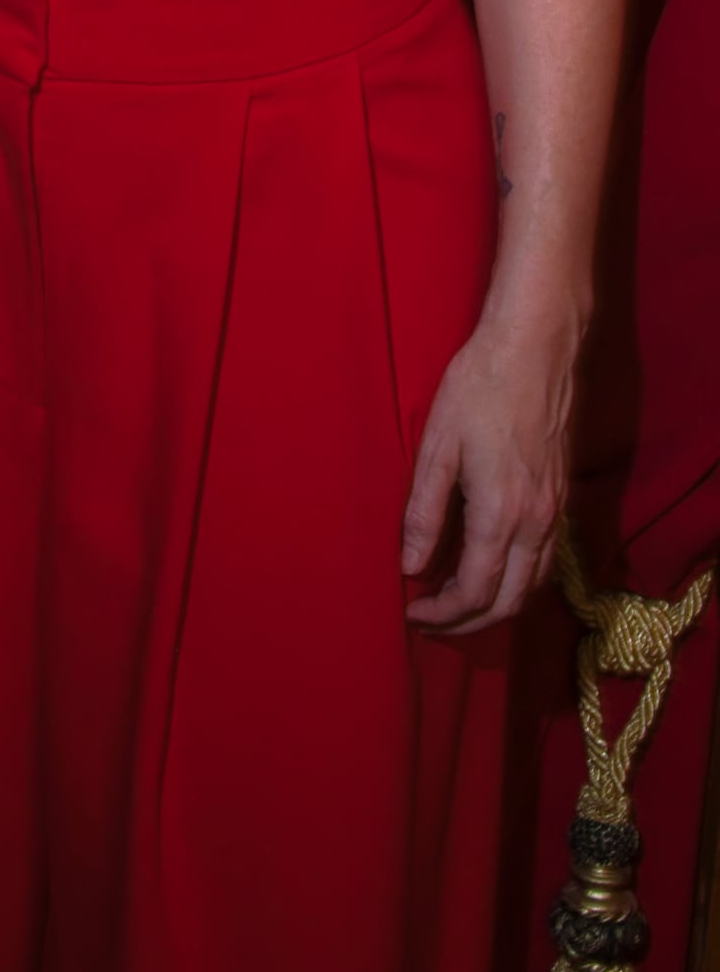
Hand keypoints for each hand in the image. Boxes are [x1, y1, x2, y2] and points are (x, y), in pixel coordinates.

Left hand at [402, 308, 576, 632]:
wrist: (534, 348)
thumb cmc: (478, 388)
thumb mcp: (437, 447)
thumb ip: (423, 512)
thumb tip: (409, 567)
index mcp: (502, 515)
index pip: (476, 592)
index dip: (443, 614)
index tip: (413, 614)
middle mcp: (537, 524)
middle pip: (510, 603)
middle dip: (468, 623)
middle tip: (430, 621)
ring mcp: (555, 513)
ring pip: (533, 587)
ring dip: (496, 606)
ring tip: (453, 602)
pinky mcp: (561, 498)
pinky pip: (544, 562)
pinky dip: (518, 581)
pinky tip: (490, 569)